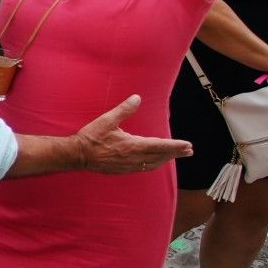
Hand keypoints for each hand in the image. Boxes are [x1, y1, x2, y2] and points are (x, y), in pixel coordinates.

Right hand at [74, 95, 191, 173]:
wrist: (78, 155)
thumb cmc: (92, 137)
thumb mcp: (107, 120)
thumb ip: (124, 109)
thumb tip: (137, 98)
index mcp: (133, 145)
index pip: (160, 146)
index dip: (175, 146)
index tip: (188, 145)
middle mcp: (134, 158)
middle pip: (160, 156)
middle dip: (176, 153)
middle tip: (189, 151)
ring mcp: (129, 165)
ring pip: (153, 163)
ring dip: (166, 159)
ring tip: (175, 155)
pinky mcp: (123, 169)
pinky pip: (144, 168)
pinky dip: (154, 164)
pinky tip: (155, 162)